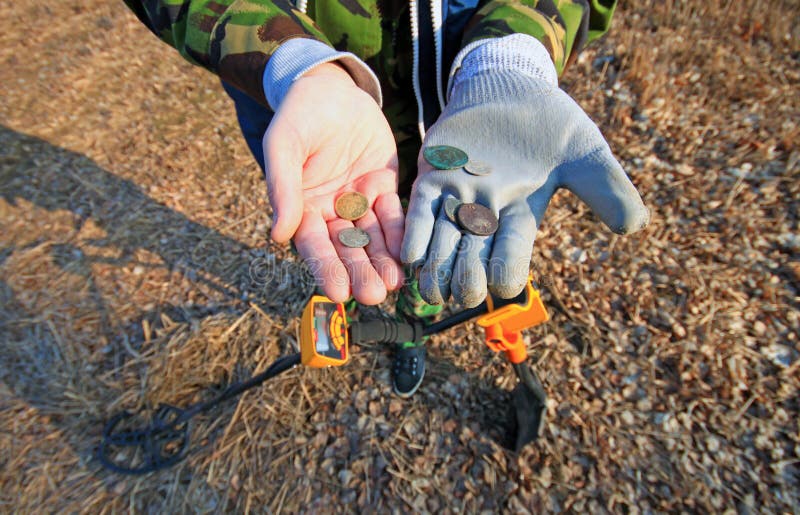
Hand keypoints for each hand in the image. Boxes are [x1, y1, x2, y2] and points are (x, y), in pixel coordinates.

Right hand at [263, 63, 403, 303]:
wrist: (332, 86)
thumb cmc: (300, 114)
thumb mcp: (284, 144)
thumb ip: (282, 186)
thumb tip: (276, 234)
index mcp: (302, 207)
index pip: (314, 245)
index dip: (325, 268)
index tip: (337, 293)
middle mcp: (331, 211)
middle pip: (346, 248)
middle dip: (359, 272)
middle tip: (373, 295)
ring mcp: (359, 200)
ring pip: (372, 237)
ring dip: (382, 260)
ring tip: (394, 283)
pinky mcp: (383, 187)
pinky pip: (393, 213)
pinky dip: (400, 232)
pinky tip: (409, 252)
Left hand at [401, 51, 648, 307]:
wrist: (512, 86)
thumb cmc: (550, 123)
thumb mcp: (584, 153)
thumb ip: (606, 187)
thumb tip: (636, 225)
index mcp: (521, 217)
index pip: (513, 256)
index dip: (508, 273)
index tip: (504, 285)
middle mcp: (486, 216)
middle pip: (473, 260)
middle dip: (468, 280)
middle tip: (463, 293)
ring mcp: (457, 197)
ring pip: (442, 245)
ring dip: (436, 271)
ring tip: (430, 292)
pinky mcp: (433, 175)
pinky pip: (420, 212)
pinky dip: (416, 235)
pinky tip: (411, 256)